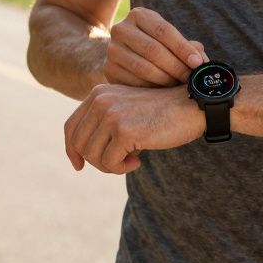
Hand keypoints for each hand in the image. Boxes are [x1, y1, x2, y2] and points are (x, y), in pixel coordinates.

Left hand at [63, 84, 203, 174]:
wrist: (191, 105)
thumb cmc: (162, 112)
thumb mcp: (127, 110)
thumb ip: (105, 123)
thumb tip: (84, 156)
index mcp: (98, 94)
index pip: (70, 126)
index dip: (71, 150)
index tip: (79, 165)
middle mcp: (100, 101)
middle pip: (79, 144)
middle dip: (96, 161)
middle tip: (117, 164)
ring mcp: (111, 115)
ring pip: (92, 156)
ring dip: (110, 166)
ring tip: (130, 161)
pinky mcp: (124, 130)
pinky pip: (109, 162)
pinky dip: (121, 168)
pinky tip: (138, 161)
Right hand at [104, 7, 207, 87]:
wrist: (127, 55)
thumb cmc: (157, 46)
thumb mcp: (170, 40)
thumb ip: (187, 47)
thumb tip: (202, 61)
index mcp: (139, 15)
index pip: (164, 31)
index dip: (182, 48)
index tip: (197, 63)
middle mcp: (121, 29)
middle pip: (152, 49)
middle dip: (176, 66)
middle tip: (190, 79)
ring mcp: (112, 49)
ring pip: (143, 68)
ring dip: (165, 80)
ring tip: (179, 85)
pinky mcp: (109, 69)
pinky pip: (133, 82)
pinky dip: (151, 89)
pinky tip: (163, 92)